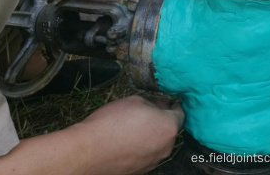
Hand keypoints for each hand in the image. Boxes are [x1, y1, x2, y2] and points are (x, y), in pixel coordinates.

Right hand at [0, 96, 182, 174]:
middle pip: (169, 129)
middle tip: (150, 109)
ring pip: (158, 142)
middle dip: (162, 118)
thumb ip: (150, 104)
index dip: (175, 105)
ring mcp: (154, 162)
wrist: (89, 152)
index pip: (180, 114)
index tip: (171, 101)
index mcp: (168, 128)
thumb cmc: (113, 120)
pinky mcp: (142, 171)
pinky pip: (148, 153)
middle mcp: (166, 147)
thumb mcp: (134, 100)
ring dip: (153, 132)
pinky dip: (143, 145)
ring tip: (136, 124)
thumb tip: (154, 108)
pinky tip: (129, 139)